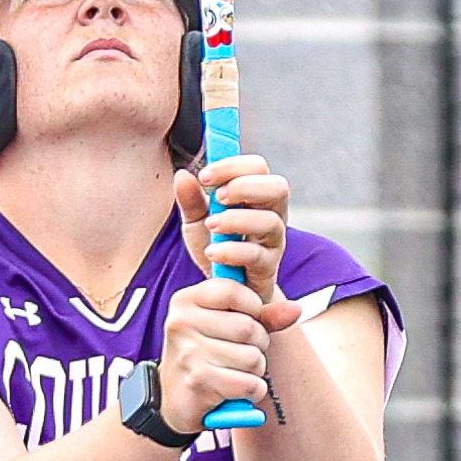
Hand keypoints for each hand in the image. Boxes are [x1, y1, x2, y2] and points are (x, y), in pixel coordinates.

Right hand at [159, 277, 276, 432]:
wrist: (175, 400)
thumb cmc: (206, 355)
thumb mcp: (228, 326)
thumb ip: (262, 315)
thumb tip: (295, 309)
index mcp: (185, 301)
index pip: (233, 290)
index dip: (253, 307)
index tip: (247, 319)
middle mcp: (181, 323)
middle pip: (249, 327)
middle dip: (258, 345)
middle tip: (242, 353)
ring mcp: (188, 353)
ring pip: (252, 357)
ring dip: (255, 370)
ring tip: (236, 372)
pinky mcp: (199, 382)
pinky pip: (250, 384)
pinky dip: (252, 391)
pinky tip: (236, 390)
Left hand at [174, 156, 297, 327]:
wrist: (225, 294)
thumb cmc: (217, 250)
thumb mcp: (197, 223)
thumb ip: (190, 201)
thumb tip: (182, 174)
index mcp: (258, 197)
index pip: (258, 167)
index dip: (233, 166)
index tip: (204, 176)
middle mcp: (272, 216)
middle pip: (278, 187)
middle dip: (245, 187)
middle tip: (216, 197)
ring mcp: (273, 243)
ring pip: (270, 222)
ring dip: (237, 220)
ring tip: (211, 225)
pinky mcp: (267, 269)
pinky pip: (256, 256)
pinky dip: (231, 251)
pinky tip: (211, 252)